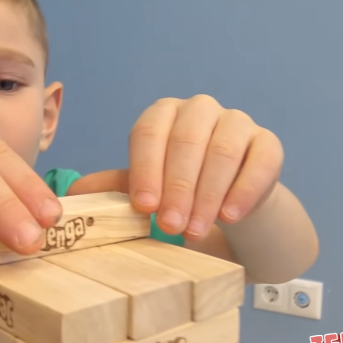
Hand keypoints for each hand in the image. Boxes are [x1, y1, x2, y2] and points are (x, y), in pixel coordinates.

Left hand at [68, 94, 282, 239]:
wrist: (232, 206)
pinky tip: (231, 216)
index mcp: (164, 115)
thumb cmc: (184, 194)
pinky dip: (245, 190)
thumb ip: (116, 189)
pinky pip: (260, 161)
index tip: (143, 207)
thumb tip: (75, 194)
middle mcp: (200, 110)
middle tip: (170, 226)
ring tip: (196, 231)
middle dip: (177, 187)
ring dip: (208, 194)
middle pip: (187, 140)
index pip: (149, 132)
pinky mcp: (268, 143)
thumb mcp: (149, 191)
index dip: (145, 169)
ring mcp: (237, 123)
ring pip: (223, 150)